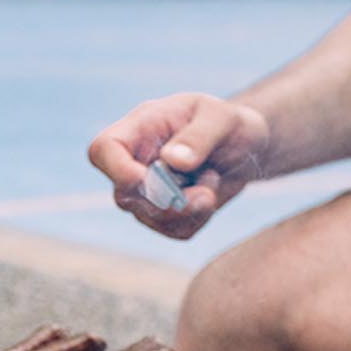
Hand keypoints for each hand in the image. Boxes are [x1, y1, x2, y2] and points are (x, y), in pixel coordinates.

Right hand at [89, 92, 271, 239]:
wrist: (247, 148)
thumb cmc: (230, 124)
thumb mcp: (222, 119)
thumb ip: (198, 137)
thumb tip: (171, 160)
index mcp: (140, 128)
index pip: (104, 149)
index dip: (117, 169)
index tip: (146, 179)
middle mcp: (135, 161)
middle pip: (125, 195)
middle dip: (167, 201)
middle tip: (205, 193)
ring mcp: (146, 192)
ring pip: (152, 219)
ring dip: (190, 209)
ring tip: (212, 179)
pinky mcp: (165, 215)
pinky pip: (175, 231)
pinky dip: (199, 219)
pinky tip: (209, 194)